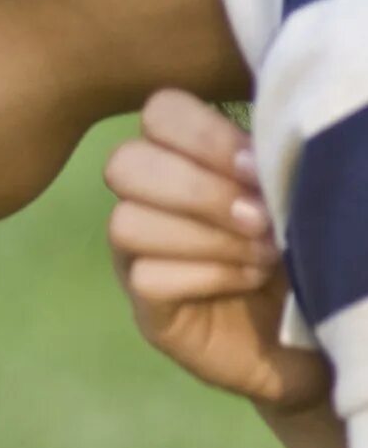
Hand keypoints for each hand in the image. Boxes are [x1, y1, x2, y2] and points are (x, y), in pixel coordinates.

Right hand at [105, 90, 329, 411]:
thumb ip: (272, 158)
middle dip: (198, 189)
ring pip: (124, 223)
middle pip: (124, 165)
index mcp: (188, 157)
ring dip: (204, 236)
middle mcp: (151, 203)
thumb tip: (257, 148)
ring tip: (262, 253)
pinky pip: (145, 278)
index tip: (255, 166)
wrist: (323, 334)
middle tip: (258, 217)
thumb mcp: (298, 191)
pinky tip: (247, 280)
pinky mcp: (148, 311)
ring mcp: (139, 258)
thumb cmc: (314, 251)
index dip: (202, 134)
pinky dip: (205, 275)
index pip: (158, 113)